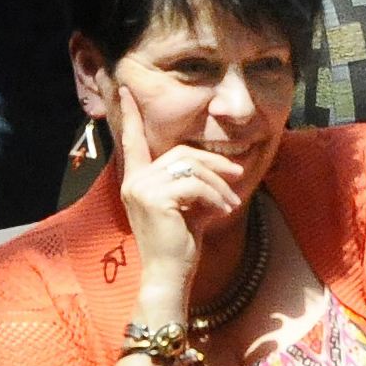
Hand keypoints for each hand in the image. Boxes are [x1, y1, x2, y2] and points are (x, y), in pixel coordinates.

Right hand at [113, 80, 252, 284]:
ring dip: (219, 183)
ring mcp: (141, 189)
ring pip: (191, 168)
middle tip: (239, 175)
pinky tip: (223, 211)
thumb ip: (192, 182)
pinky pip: (195, 185)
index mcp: (136, 181)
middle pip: (181, 154)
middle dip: (214, 163)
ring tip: (232, 201)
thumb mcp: (186, 206)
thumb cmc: (180, 244)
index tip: (127, 90)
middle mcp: (134, 182)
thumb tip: (224, 164)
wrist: (169, 275)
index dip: (132, 116)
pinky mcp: (155, 199)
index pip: (132, 142)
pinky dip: (215, 196)